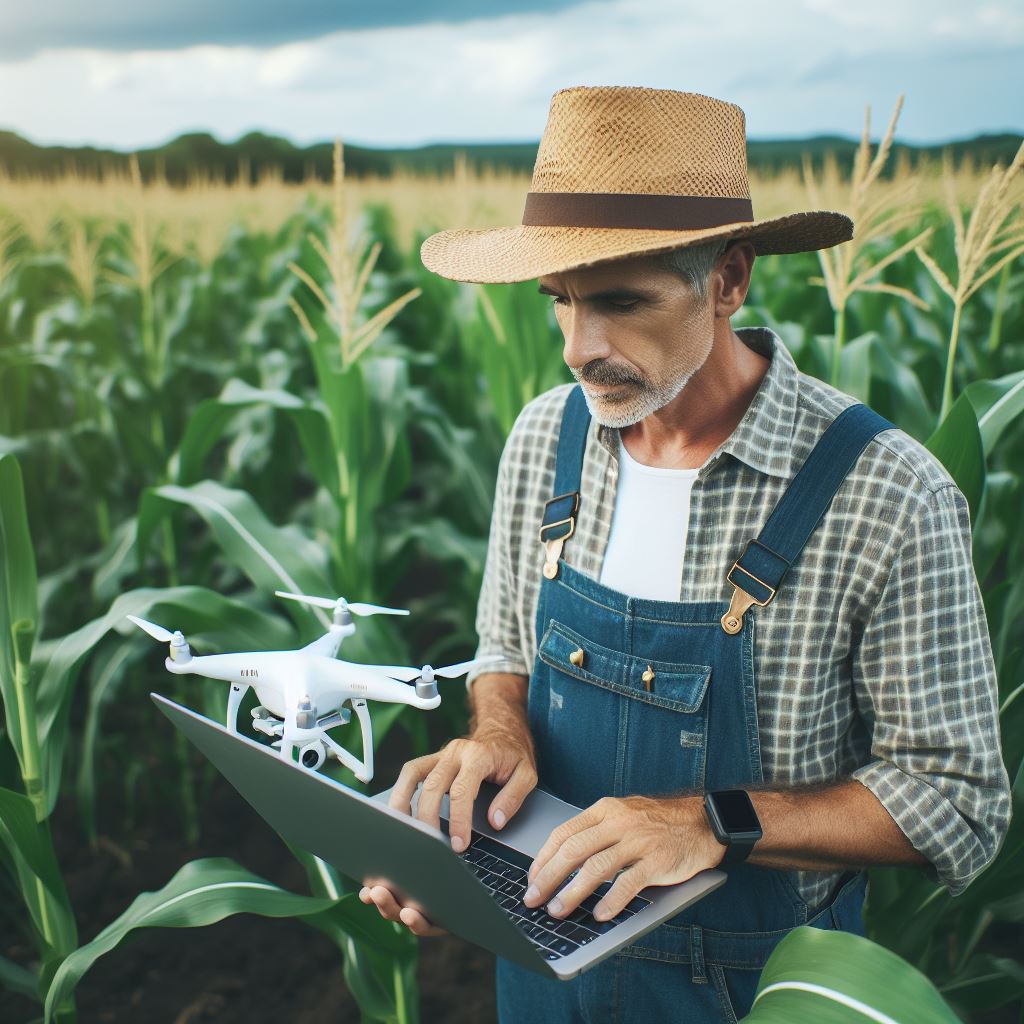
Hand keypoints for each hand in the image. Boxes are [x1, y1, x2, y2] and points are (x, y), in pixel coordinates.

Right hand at [365, 726, 537, 936]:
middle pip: (432, 785)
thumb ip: (513, 797)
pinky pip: (411, 772)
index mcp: (479, 755)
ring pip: (413, 774)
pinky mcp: (434, 759)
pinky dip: (401, 791)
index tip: (458, 844)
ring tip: (401, 830)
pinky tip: (399, 812)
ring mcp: (442, 754)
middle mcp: (456, 752)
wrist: (504, 729)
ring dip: (403, 802)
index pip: (462, 790)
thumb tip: (494, 822)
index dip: (458, 820)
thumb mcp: (527, 774)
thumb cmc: (514, 754)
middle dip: (429, 819)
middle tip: (433, 846)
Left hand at [523, 794, 725, 920]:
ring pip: (596, 867)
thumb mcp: (623, 815)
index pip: (564, 832)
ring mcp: (638, 841)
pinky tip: (600, 914)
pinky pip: (628, 883)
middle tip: (533, 898)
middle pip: (573, 850)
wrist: (702, 821)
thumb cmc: (658, 822)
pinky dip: (611, 900)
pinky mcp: (657, 860)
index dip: (543, 857)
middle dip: (548, 877)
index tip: (531, 878)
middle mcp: (618, 822)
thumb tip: (562, 859)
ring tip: (558, 910)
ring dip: (572, 892)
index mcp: (605, 810)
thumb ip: (597, 832)